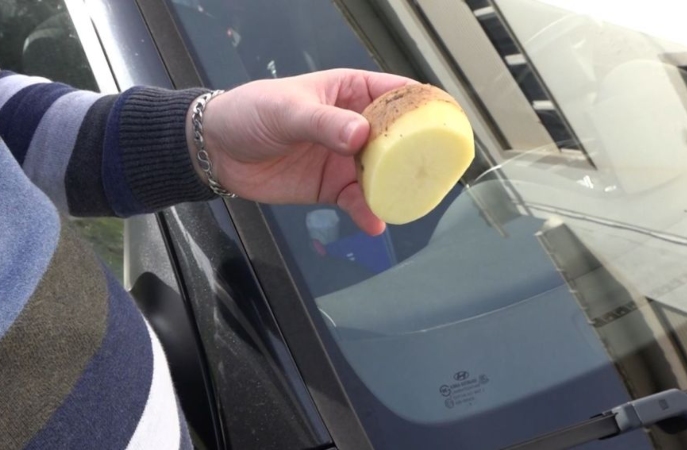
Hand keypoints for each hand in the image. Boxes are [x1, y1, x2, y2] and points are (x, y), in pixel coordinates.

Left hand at [188, 69, 416, 234]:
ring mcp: (345, 158)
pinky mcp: (332, 187)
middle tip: (435, 171)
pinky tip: (374, 222)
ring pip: (382, 174)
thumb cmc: (251, 112)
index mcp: (350, 92)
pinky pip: (357, 200)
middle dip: (417, 155)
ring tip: (408, 202)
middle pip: (398, 139)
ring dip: (395, 188)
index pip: (396, 94)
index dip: (424, 106)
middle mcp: (355, 125)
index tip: (447, 123)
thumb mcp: (287, 110)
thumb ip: (324, 123)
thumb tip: (360, 136)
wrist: (217, 151)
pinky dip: (367, 212)